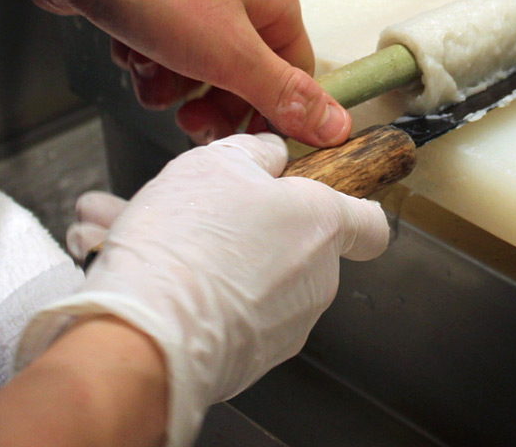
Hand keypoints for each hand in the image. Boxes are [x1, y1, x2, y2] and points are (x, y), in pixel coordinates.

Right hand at [19, 134, 388, 446]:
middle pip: (300, 248)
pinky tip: (155, 281)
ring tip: (161, 242)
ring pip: (259, 282)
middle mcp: (317, 281)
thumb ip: (258, 152)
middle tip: (205, 214)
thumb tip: (271, 156)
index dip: (351, 208)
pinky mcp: (252, 362)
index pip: (370, 223)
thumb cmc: (187, 244)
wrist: (146, 336)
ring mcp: (287, 326)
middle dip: (256, 230)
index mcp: (321, 226)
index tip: (326, 202)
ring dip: (221, 261)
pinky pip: (233, 317)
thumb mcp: (219, 162)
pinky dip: (203, 299)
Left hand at [23, 0, 351, 146]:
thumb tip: (338, 123)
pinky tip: (128, 51)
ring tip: (150, 77)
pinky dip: (146, 61)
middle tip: (188, 123)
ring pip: (198, 66)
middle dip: (214, 104)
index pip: (296, 74)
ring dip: (173, 85)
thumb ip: (282, 94)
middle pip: (245, 74)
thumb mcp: (228, 54)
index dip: (270, 113)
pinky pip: (163, 49)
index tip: (242, 142)